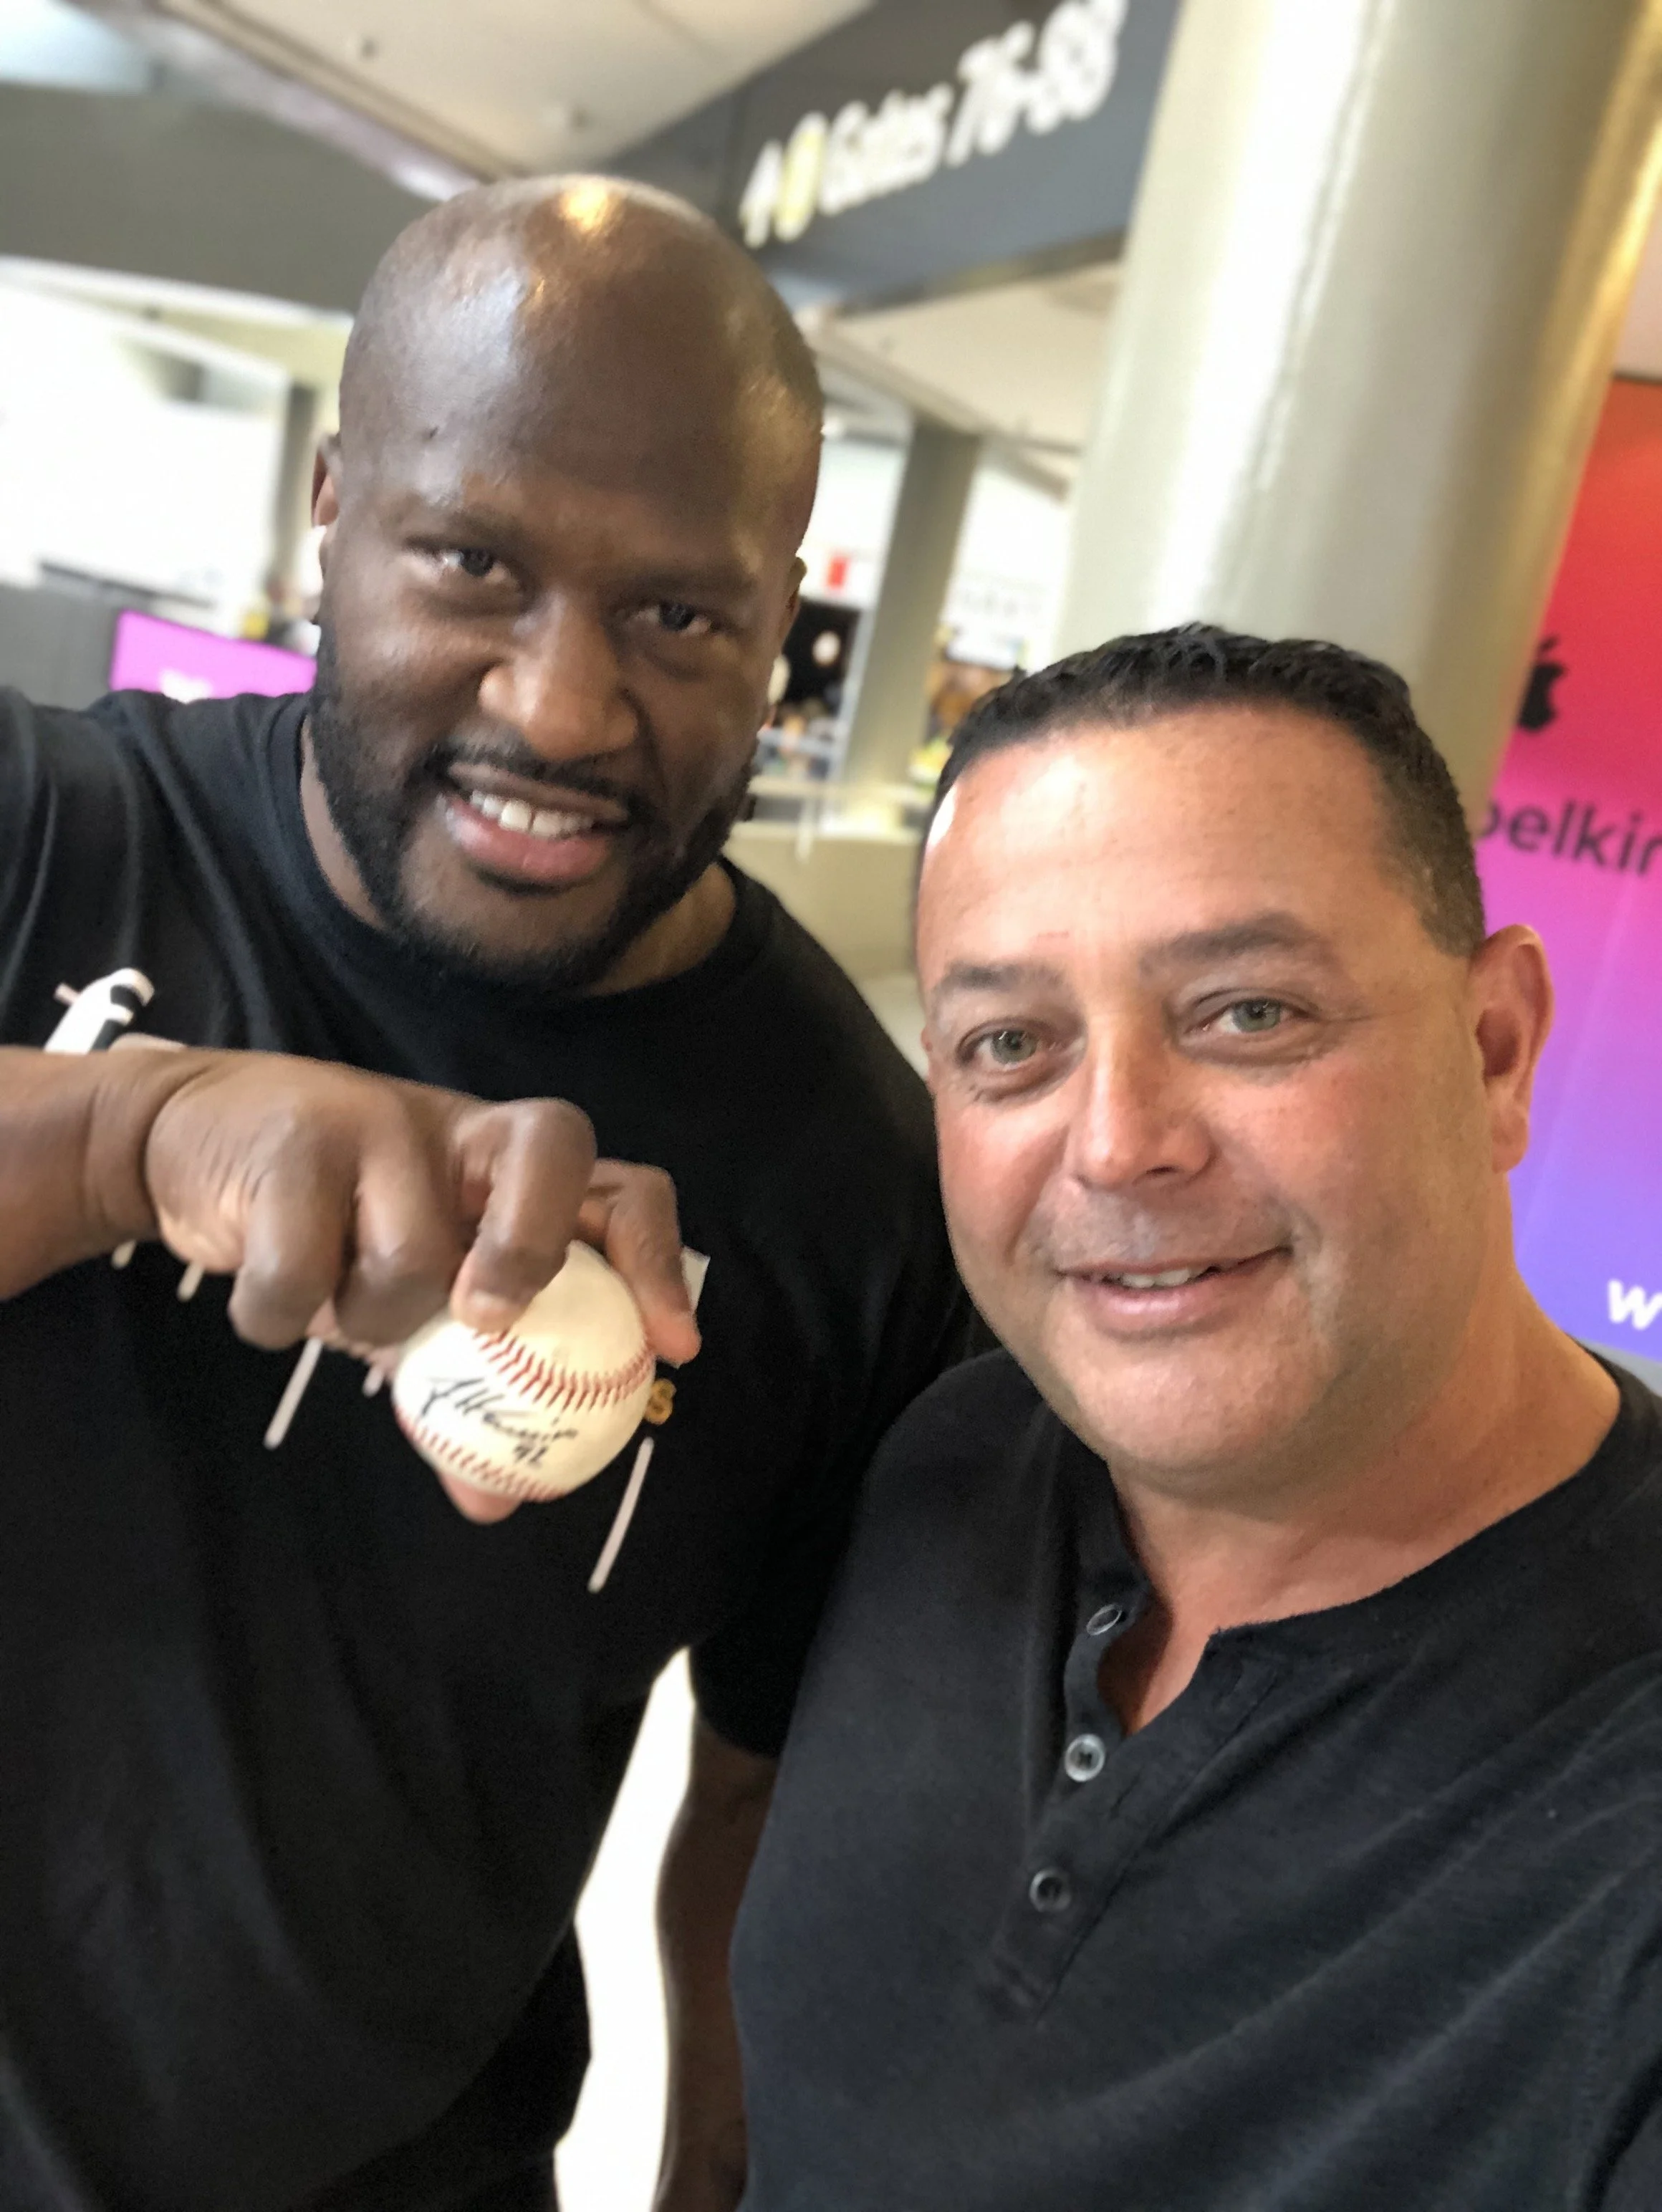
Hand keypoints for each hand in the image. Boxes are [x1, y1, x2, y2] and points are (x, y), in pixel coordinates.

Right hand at [139, 1054, 697, 1516]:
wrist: (191, 1142)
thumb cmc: (329, 1229)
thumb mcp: (404, 1303)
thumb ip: (458, 1392)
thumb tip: (496, 1501)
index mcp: (511, 1163)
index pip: (623, 1184)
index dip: (658, 1259)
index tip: (671, 1347)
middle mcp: (463, 1127)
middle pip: (550, 1150)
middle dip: (532, 1247)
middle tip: (489, 1322)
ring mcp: (378, 1122)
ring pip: (412, 1253)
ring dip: (368, 1319)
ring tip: (335, 1303)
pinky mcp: (291, 1147)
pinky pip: (298, 1280)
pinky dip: (279, 1318)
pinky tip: (268, 1299)